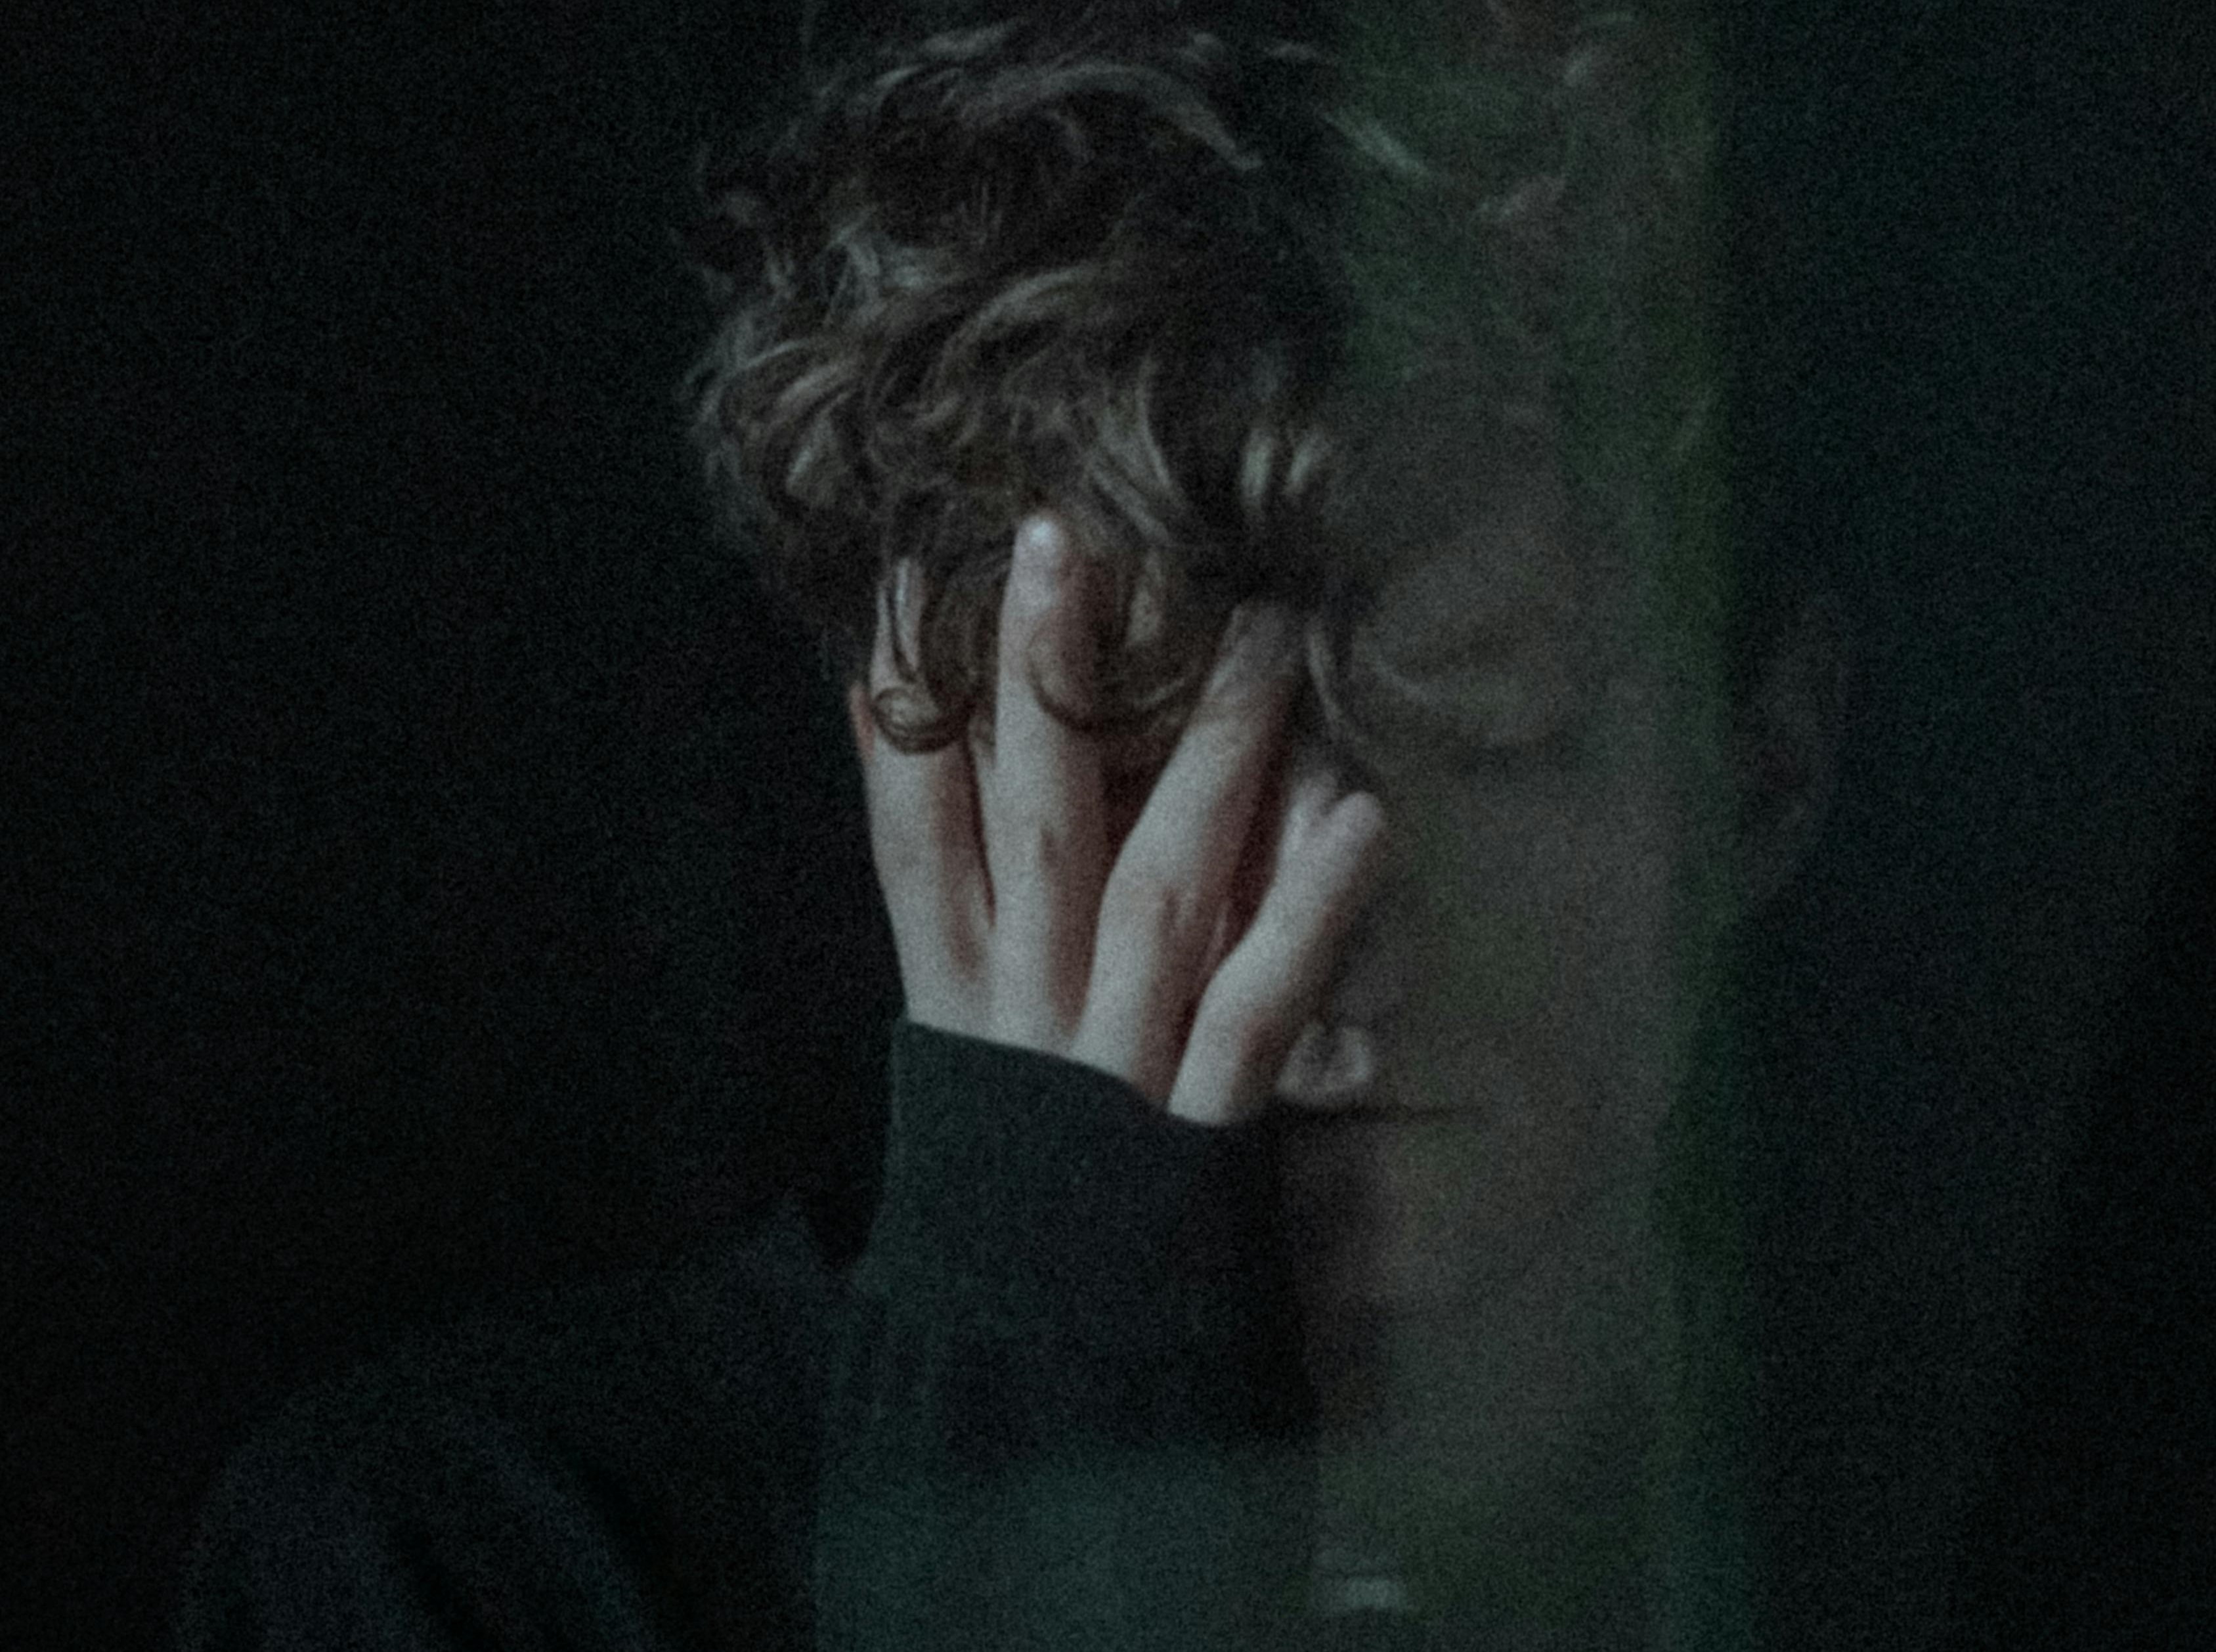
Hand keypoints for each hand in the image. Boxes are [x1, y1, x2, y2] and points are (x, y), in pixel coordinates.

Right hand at [847, 514, 1387, 1124]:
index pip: (910, 832)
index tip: (907, 579)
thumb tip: (900, 732)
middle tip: (1063, 543)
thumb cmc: (1006, 1174)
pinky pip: (1259, 1004)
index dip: (900, 709)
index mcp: (951, 993)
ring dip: (1210, 755)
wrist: (1035, 1355)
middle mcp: (1022, 1009)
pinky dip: (1307, 912)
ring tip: (1264, 636)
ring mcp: (1113, 1059)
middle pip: (1028, 825)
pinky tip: (1363, 821)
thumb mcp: (949, 1039)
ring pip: (1158, 883)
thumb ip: (943, 900)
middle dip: (1038, 686)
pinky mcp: (1201, 1122)